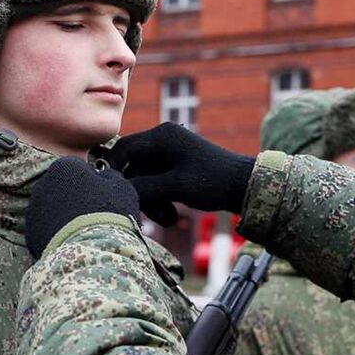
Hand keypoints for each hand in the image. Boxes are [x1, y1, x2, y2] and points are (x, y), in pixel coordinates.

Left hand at [25, 157, 139, 257]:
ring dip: (63, 215)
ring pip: (51, 208)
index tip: (102, 196)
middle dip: (73, 197)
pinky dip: (55, 233)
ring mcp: (34, 209)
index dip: (92, 182)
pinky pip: (45, 229)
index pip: (78, 168)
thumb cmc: (110, 213)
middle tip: (92, 214)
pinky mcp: (31, 233)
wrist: (93, 250)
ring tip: (82, 231)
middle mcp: (43, 184)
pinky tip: (71, 242)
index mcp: (64, 167)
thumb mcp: (121, 187)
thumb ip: (110, 176)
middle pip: (61, 188)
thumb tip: (104, 176)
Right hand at [103, 122, 255, 225]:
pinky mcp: (176, 168)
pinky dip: (161, 199)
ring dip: (152, 201)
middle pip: (133, 168)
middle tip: (148, 216)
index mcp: (162, 136)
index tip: (110, 193)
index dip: (113, 171)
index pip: (123, 149)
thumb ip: (143, 187)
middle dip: (140, 193)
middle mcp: (163, 141)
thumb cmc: (213, 182)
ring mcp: (170, 154)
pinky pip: (157, 183)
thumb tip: (115, 189)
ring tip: (169, 219)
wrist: (244, 187)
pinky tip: (172, 216)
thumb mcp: (175, 186)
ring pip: (145, 179)